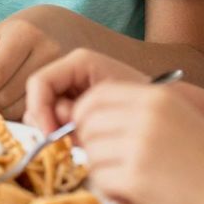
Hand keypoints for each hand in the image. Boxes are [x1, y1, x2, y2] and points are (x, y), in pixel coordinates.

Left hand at [0, 5, 87, 116]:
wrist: (70, 28)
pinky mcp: (70, 87)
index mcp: (23, 33)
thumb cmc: (27, 30)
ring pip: (22, 106)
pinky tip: (8, 110)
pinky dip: (17, 115)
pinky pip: (37, 109)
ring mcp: (62, 70)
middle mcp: (46, 50)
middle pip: (7, 93)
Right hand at [23, 47, 146, 134]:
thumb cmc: (143, 101)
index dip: (38, 109)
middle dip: (48, 122)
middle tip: (68, 140)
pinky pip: (57, 123)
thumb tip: (52, 129)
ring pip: (44, 114)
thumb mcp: (108, 104)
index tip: (50, 134)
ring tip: (80, 140)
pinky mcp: (76, 108)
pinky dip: (64, 135)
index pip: (39, 83)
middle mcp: (70, 73)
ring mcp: (72, 91)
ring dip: (57, 130)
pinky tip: (82, 141)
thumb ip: (76, 112)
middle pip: (38, 99)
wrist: (165, 111)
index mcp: (78, 62)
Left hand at [68, 79, 203, 203]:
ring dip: (101, 169)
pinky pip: (101, 179)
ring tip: (125, 179)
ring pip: (91, 153)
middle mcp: (144, 116)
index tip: (90, 131)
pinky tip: (129, 194)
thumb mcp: (175, 116)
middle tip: (107, 160)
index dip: (85, 114)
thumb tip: (86, 119)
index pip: (96, 95)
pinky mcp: (137, 178)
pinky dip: (110, 190)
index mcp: (154, 97)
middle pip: (88, 123)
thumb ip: (136, 111)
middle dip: (90, 143)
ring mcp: (139, 147)